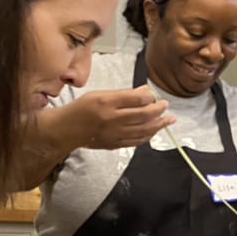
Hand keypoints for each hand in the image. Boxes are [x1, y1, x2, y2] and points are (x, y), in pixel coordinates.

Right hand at [60, 86, 174, 150]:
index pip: (135, 99)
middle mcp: (111, 119)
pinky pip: (137, 141)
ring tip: (169, 119)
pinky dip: (148, 135)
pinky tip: (155, 130)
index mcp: (107, 102)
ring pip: (143, 130)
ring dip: (159, 125)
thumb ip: (124, 94)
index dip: (149, 97)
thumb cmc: (83, 109)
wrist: (67, 130)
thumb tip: (145, 91)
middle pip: (143, 115)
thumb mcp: (101, 95)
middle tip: (166, 105)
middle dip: (158, 110)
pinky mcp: (115, 144)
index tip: (154, 95)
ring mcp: (114, 134)